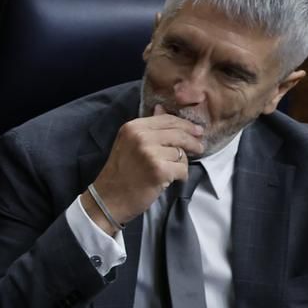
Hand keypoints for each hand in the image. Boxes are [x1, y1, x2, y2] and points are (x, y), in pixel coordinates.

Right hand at [81, 105, 204, 233]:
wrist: (108, 199)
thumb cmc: (120, 173)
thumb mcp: (128, 143)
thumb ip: (147, 127)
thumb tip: (161, 108)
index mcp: (133, 127)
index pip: (168, 119)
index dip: (186, 125)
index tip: (196, 131)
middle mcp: (141, 137)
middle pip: (179, 134)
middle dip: (193, 142)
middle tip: (199, 148)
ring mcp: (150, 153)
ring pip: (182, 152)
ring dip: (181, 163)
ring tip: (171, 170)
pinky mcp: (159, 170)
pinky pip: (182, 168)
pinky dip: (180, 176)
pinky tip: (169, 180)